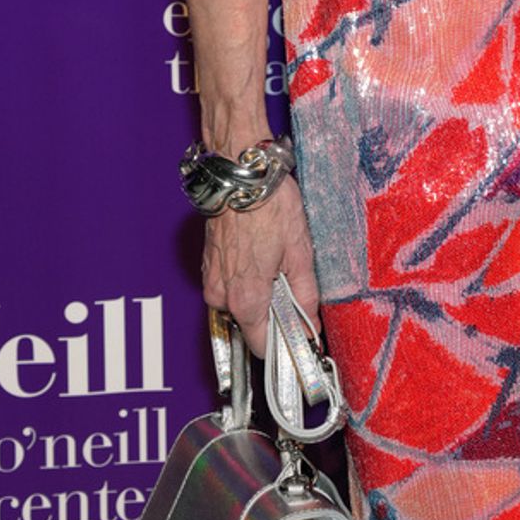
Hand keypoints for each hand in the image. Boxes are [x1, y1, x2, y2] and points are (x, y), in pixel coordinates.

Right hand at [201, 176, 319, 356]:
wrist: (239, 173)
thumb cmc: (268, 204)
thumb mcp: (300, 250)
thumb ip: (305, 294)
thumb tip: (311, 325)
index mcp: (245, 299)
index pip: (261, 347)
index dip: (284, 344)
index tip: (301, 338)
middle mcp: (221, 296)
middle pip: (250, 325)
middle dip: (272, 313)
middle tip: (291, 285)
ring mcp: (211, 280)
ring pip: (240, 305)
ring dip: (258, 295)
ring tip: (275, 263)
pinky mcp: (208, 266)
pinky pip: (229, 287)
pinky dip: (245, 280)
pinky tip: (261, 256)